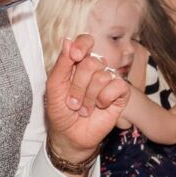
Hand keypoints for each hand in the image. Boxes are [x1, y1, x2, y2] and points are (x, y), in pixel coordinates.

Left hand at [44, 34, 129, 166]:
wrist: (69, 135)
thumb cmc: (60, 111)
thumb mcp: (54, 87)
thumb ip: (62, 64)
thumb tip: (68, 41)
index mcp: (77, 63)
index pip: (86, 41)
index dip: (82, 45)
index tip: (75, 56)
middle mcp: (95, 69)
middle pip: (92, 62)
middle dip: (78, 85)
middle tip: (73, 101)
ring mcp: (109, 80)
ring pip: (102, 76)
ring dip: (88, 97)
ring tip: (84, 108)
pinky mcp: (121, 93)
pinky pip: (117, 86)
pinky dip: (104, 99)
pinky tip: (100, 107)